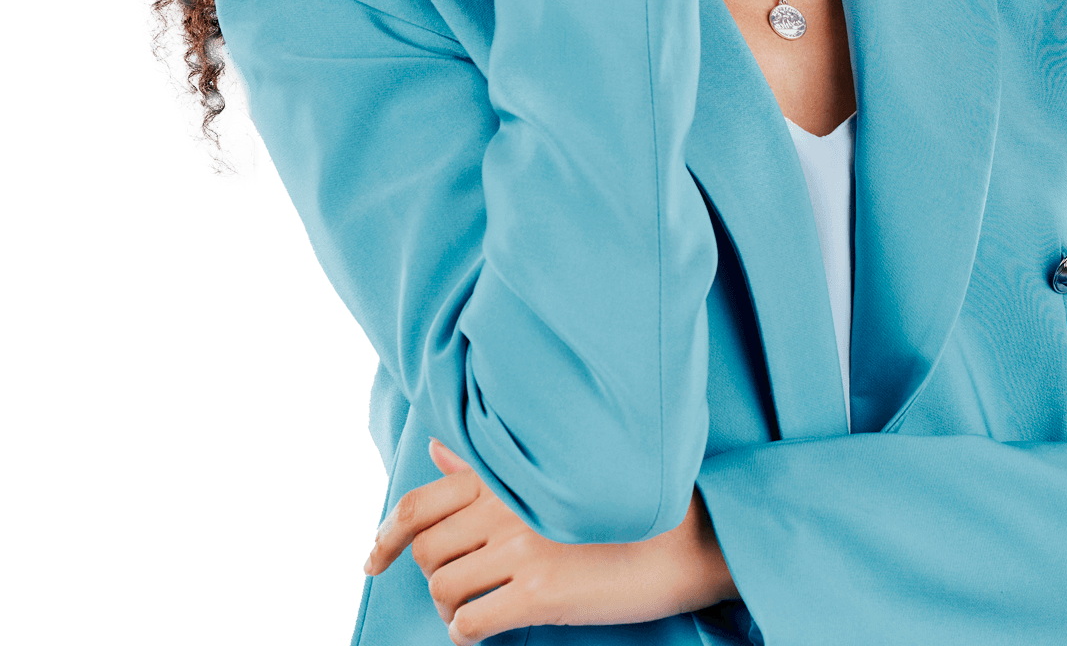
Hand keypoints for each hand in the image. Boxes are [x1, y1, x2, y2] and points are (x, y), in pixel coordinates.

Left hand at [363, 439, 740, 643]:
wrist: (679, 541)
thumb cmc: (613, 509)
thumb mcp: (549, 477)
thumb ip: (484, 466)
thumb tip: (435, 450)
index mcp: (507, 474)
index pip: (419, 502)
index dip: (387, 536)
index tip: (375, 560)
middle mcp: (507, 505)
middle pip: (427, 552)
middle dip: (432, 576)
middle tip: (458, 587)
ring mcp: (523, 548)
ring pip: (444, 589)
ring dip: (451, 606)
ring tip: (476, 607)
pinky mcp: (539, 591)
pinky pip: (471, 623)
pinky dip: (467, 634)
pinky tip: (487, 630)